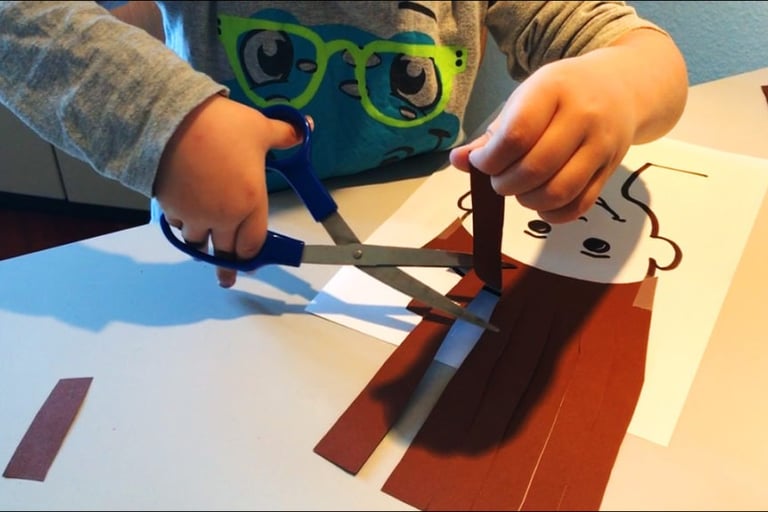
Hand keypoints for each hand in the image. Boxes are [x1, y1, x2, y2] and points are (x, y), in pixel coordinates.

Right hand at [153, 94, 301, 286]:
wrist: (172, 119)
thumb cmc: (221, 126)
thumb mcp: (260, 128)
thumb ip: (284, 135)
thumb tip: (303, 130)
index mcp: (250, 203)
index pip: (253, 244)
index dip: (252, 254)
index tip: (251, 259)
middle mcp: (223, 216)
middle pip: (225, 253)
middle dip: (226, 266)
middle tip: (227, 279)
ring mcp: (195, 215)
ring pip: (198, 243)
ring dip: (203, 245)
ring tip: (204, 249)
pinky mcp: (170, 207)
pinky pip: (178, 225)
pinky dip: (183, 224)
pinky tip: (185, 217)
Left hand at [450, 28, 686, 223]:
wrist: (621, 86)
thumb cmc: (561, 94)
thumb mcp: (525, 100)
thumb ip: (492, 135)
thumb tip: (458, 162)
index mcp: (552, 90)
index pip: (516, 135)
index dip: (491, 160)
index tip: (483, 164)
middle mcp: (582, 116)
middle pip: (535, 168)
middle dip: (505, 184)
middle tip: (499, 180)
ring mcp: (601, 145)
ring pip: (558, 191)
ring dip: (527, 201)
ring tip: (520, 190)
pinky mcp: (611, 170)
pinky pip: (579, 205)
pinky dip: (553, 213)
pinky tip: (541, 202)